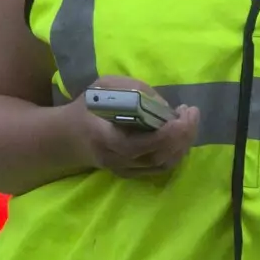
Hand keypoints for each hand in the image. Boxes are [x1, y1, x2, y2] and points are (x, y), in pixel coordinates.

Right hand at [69, 75, 200, 179]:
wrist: (67, 137)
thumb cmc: (87, 107)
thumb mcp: (104, 86)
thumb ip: (133, 89)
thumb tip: (164, 105)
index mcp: (102, 136)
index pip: (134, 145)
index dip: (162, 135)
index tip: (179, 117)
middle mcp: (113, 158)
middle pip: (155, 157)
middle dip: (180, 136)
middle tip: (192, 112)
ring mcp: (123, 170)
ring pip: (161, 164)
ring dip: (182, 143)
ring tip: (190, 120)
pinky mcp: (131, 173)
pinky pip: (160, 167)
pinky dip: (177, 152)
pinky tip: (182, 134)